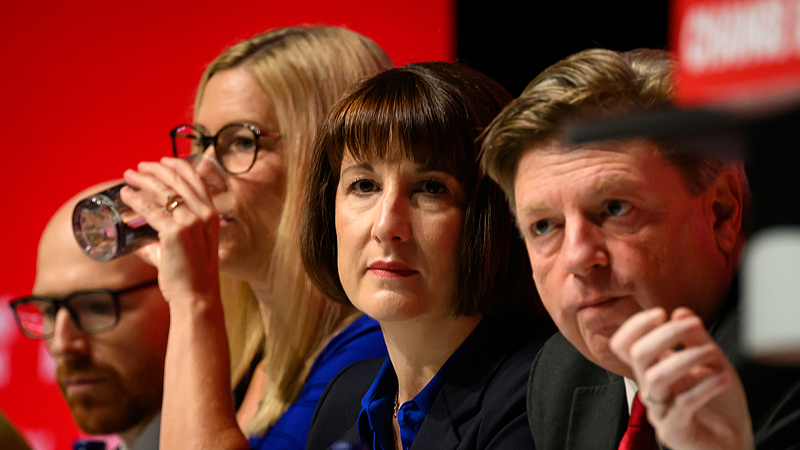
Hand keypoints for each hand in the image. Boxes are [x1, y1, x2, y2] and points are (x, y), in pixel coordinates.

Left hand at [120, 157, 219, 303]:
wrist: (197, 296)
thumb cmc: (191, 276)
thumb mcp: (186, 249)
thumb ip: (165, 241)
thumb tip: (142, 242)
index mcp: (211, 215)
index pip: (196, 180)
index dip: (179, 166)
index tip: (163, 161)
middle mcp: (204, 214)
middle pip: (177, 181)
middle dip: (156, 170)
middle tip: (138, 168)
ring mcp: (191, 222)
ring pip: (163, 192)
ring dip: (143, 180)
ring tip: (128, 176)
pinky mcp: (174, 232)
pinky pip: (150, 210)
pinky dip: (135, 200)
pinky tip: (125, 195)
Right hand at [609, 307, 753, 449]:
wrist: (734, 441)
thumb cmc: (720, 403)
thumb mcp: (712, 362)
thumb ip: (696, 339)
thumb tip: (679, 311)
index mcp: (652, 370)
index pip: (623, 345)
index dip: (634, 326)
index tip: (661, 313)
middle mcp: (650, 389)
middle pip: (637, 355)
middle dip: (665, 334)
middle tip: (692, 325)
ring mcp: (659, 411)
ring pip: (655, 378)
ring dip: (686, 358)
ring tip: (712, 353)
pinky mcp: (674, 431)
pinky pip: (683, 404)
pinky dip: (705, 387)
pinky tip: (723, 378)